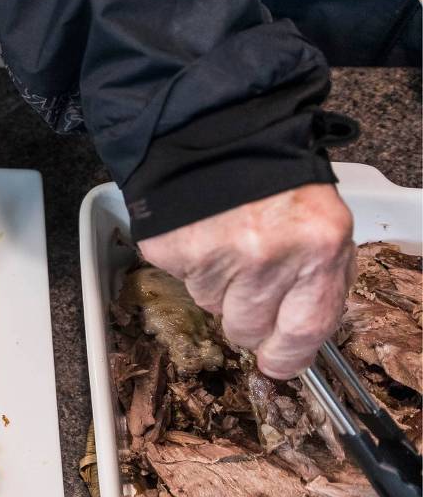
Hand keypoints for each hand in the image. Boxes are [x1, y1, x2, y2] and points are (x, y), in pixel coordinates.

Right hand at [139, 183, 355, 378]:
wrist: (215, 133)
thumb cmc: (274, 179)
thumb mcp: (323, 222)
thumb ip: (321, 278)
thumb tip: (301, 332)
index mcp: (318, 247)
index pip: (305, 329)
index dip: (288, 355)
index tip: (278, 363)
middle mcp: (268, 255)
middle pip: (249, 326)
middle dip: (248, 316)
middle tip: (247, 284)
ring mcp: (216, 254)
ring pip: (211, 304)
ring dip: (217, 284)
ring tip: (224, 240)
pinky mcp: (172, 250)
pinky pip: (181, 279)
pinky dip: (189, 262)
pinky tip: (200, 232)